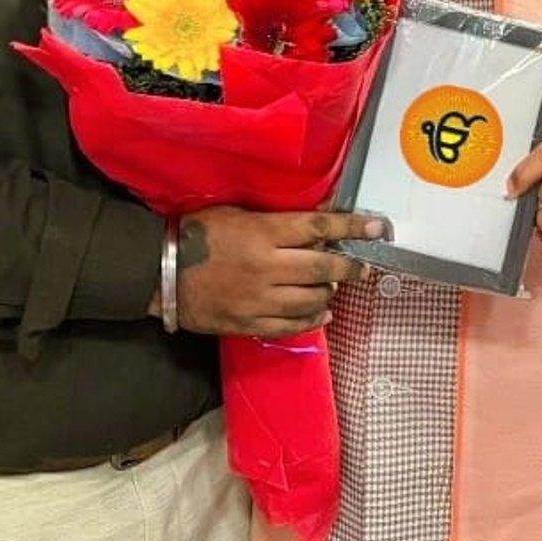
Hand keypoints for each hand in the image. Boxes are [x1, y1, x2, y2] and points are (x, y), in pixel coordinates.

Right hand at [170, 207, 386, 338]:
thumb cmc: (197, 233)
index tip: (379, 227)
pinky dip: (314, 320)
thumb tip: (313, 228)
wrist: (162, 271)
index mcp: (263, 233)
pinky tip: (323, 314)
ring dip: (330, 292)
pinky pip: (292, 326)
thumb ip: (274, 222)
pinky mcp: (251, 323)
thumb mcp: (236, 214)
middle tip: (362, 266)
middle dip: (350, 265)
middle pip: (324, 267)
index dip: (352, 225)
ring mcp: (261, 300)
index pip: (318, 226)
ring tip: (334, 286)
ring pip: (312, 300)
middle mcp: (268, 267)